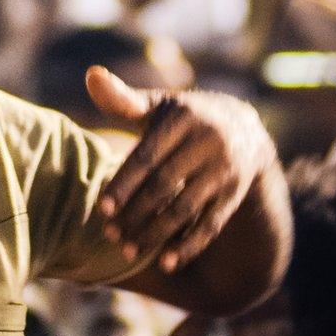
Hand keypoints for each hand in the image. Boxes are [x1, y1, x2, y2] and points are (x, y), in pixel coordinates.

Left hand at [86, 65, 277, 273]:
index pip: (148, 157)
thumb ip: (123, 99)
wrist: (244, 128)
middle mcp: (209, 142)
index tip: (102, 208)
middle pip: (166, 186)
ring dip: (156, 233)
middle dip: (136, 213)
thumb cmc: (182, 118)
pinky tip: (165, 262)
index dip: (124, 183)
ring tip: (128, 250)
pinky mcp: (235, 194)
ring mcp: (225, 170)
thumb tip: (91, 74)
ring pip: (187, 208)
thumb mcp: (157, 106)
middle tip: (110, 235)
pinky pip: (211, 224)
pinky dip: (189, 245)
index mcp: (183, 118)